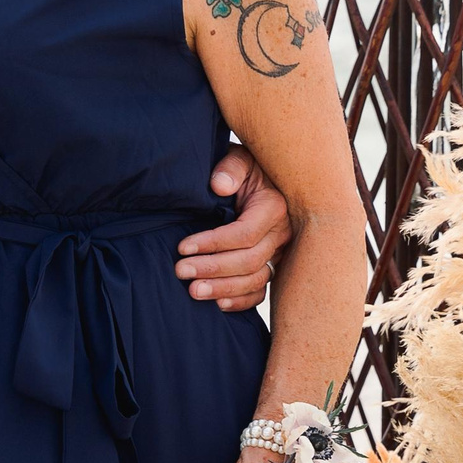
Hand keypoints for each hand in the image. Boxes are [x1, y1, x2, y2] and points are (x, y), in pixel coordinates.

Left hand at [178, 145, 291, 310]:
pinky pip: (262, 290)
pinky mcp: (271, 264)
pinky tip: (218, 304)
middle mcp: (281, 233)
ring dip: (224, 289)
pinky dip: (242, 301)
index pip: (245, 233)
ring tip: (193, 291)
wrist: (256, 177)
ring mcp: (278, 252)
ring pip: (256, 279)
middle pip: (250, 260)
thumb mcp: (239, 158)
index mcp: (273, 207)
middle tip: (181, 272)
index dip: (213, 243)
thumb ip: (230, 167)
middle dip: (213, 268)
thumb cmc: (242, 168)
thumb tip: (219, 185)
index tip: (183, 247)